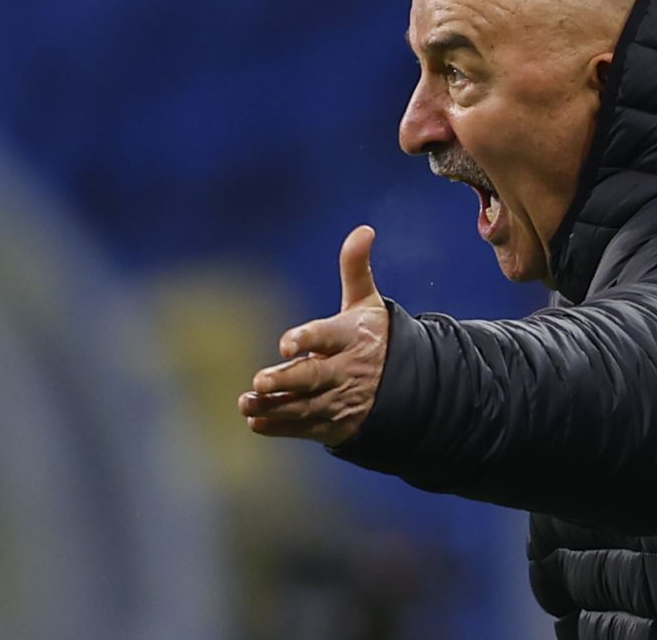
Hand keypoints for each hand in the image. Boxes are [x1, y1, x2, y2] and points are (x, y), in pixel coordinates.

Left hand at [238, 225, 388, 446]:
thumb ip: (356, 268)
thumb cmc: (375, 335)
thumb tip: (364, 229)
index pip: (328, 336)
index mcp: (352, 337)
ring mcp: (341, 399)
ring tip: (247, 403)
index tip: (286, 344)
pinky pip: (306, 427)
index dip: (308, 339)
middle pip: (315, 377)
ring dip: (275, 407)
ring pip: (305, 405)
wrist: (409, 384)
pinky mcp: (335, 423)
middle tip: (259, 380)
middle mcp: (347, 370)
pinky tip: (257, 422)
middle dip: (287, 380)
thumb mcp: (367, 303)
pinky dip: (282, 427)